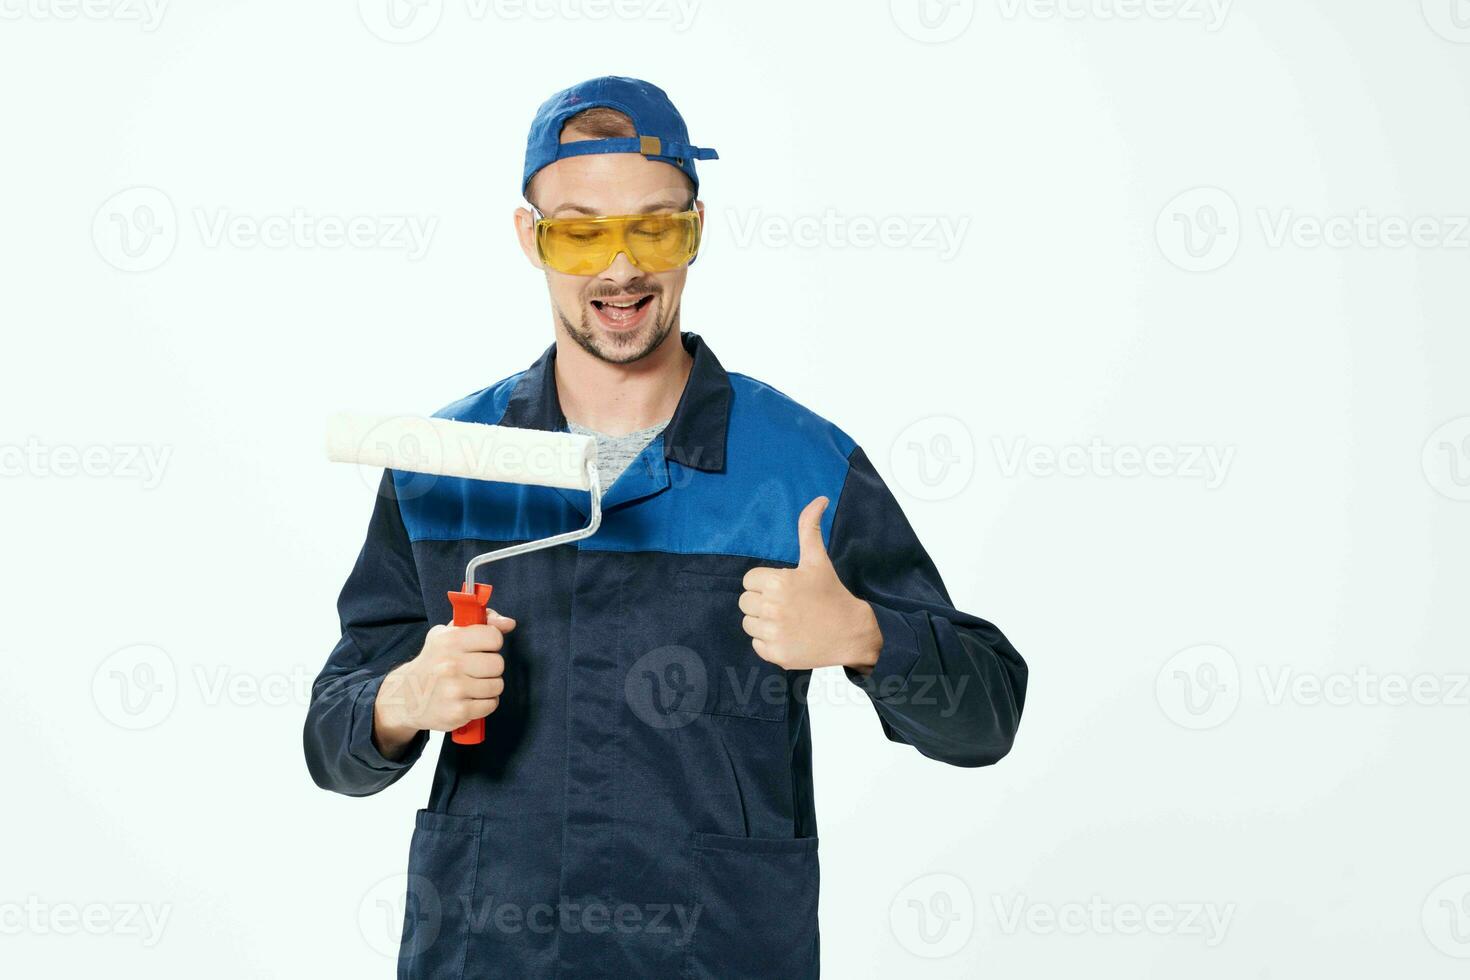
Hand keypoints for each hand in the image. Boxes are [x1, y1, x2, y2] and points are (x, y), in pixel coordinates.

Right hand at [372, 611, 515, 757]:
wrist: (405, 697)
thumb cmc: (433, 662)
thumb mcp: (449, 634)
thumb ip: (482, 622)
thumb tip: (509, 623)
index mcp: (450, 640)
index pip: (494, 637)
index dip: (492, 643)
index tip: (482, 648)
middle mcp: (451, 664)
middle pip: (498, 664)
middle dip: (490, 667)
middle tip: (475, 670)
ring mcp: (454, 689)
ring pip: (497, 685)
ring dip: (488, 686)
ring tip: (472, 685)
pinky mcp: (458, 711)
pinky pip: (490, 704)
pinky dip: (484, 703)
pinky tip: (470, 698)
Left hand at [739, 497, 881, 672]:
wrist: (852, 634)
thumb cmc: (832, 594)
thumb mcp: (818, 560)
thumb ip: (809, 528)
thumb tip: (820, 498)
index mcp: (778, 583)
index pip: (750, 580)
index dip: (766, 583)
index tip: (786, 588)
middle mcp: (772, 608)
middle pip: (746, 602)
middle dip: (763, 602)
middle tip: (788, 605)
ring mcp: (773, 633)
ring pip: (748, 623)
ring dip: (763, 622)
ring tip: (788, 620)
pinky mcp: (775, 654)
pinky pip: (756, 645)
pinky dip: (769, 642)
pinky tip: (789, 636)